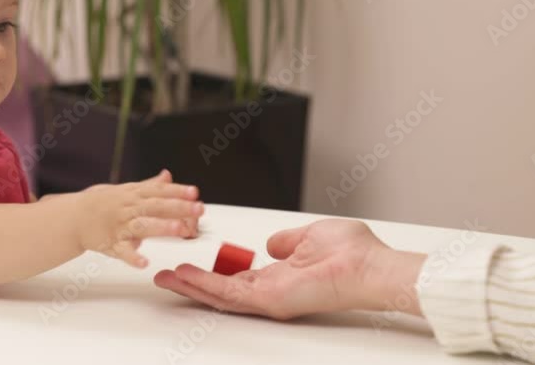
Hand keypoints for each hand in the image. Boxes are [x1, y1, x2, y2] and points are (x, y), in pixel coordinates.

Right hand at [75, 170, 203, 267]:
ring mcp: (120, 226)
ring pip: (143, 226)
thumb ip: (149, 186)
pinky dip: (133, 257)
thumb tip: (168, 176)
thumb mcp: (126, 190)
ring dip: (162, 227)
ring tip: (182, 229)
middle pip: (155, 206)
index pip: (158, 191)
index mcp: (133, 194)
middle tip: (199, 208)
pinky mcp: (111, 244)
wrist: (73, 217)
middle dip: (178, 207)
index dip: (177, 191)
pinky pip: (122, 252)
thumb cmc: (103, 204)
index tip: (194, 192)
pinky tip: (145, 262)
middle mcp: (128, 208)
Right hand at [154, 218, 424, 319]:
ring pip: (219, 295)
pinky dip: (203, 286)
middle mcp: (271, 291)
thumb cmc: (353, 252)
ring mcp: (269, 298)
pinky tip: (184, 278)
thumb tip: (271, 244)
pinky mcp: (270, 299)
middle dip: (192, 285)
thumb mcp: (310, 236)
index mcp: (280, 276)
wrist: (370, 267)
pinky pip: (229, 294)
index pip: (237, 279)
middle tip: (165, 277)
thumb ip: (287, 240)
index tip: (191, 268)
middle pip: (222, 291)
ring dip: (190, 286)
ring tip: (164, 279)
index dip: (212, 274)